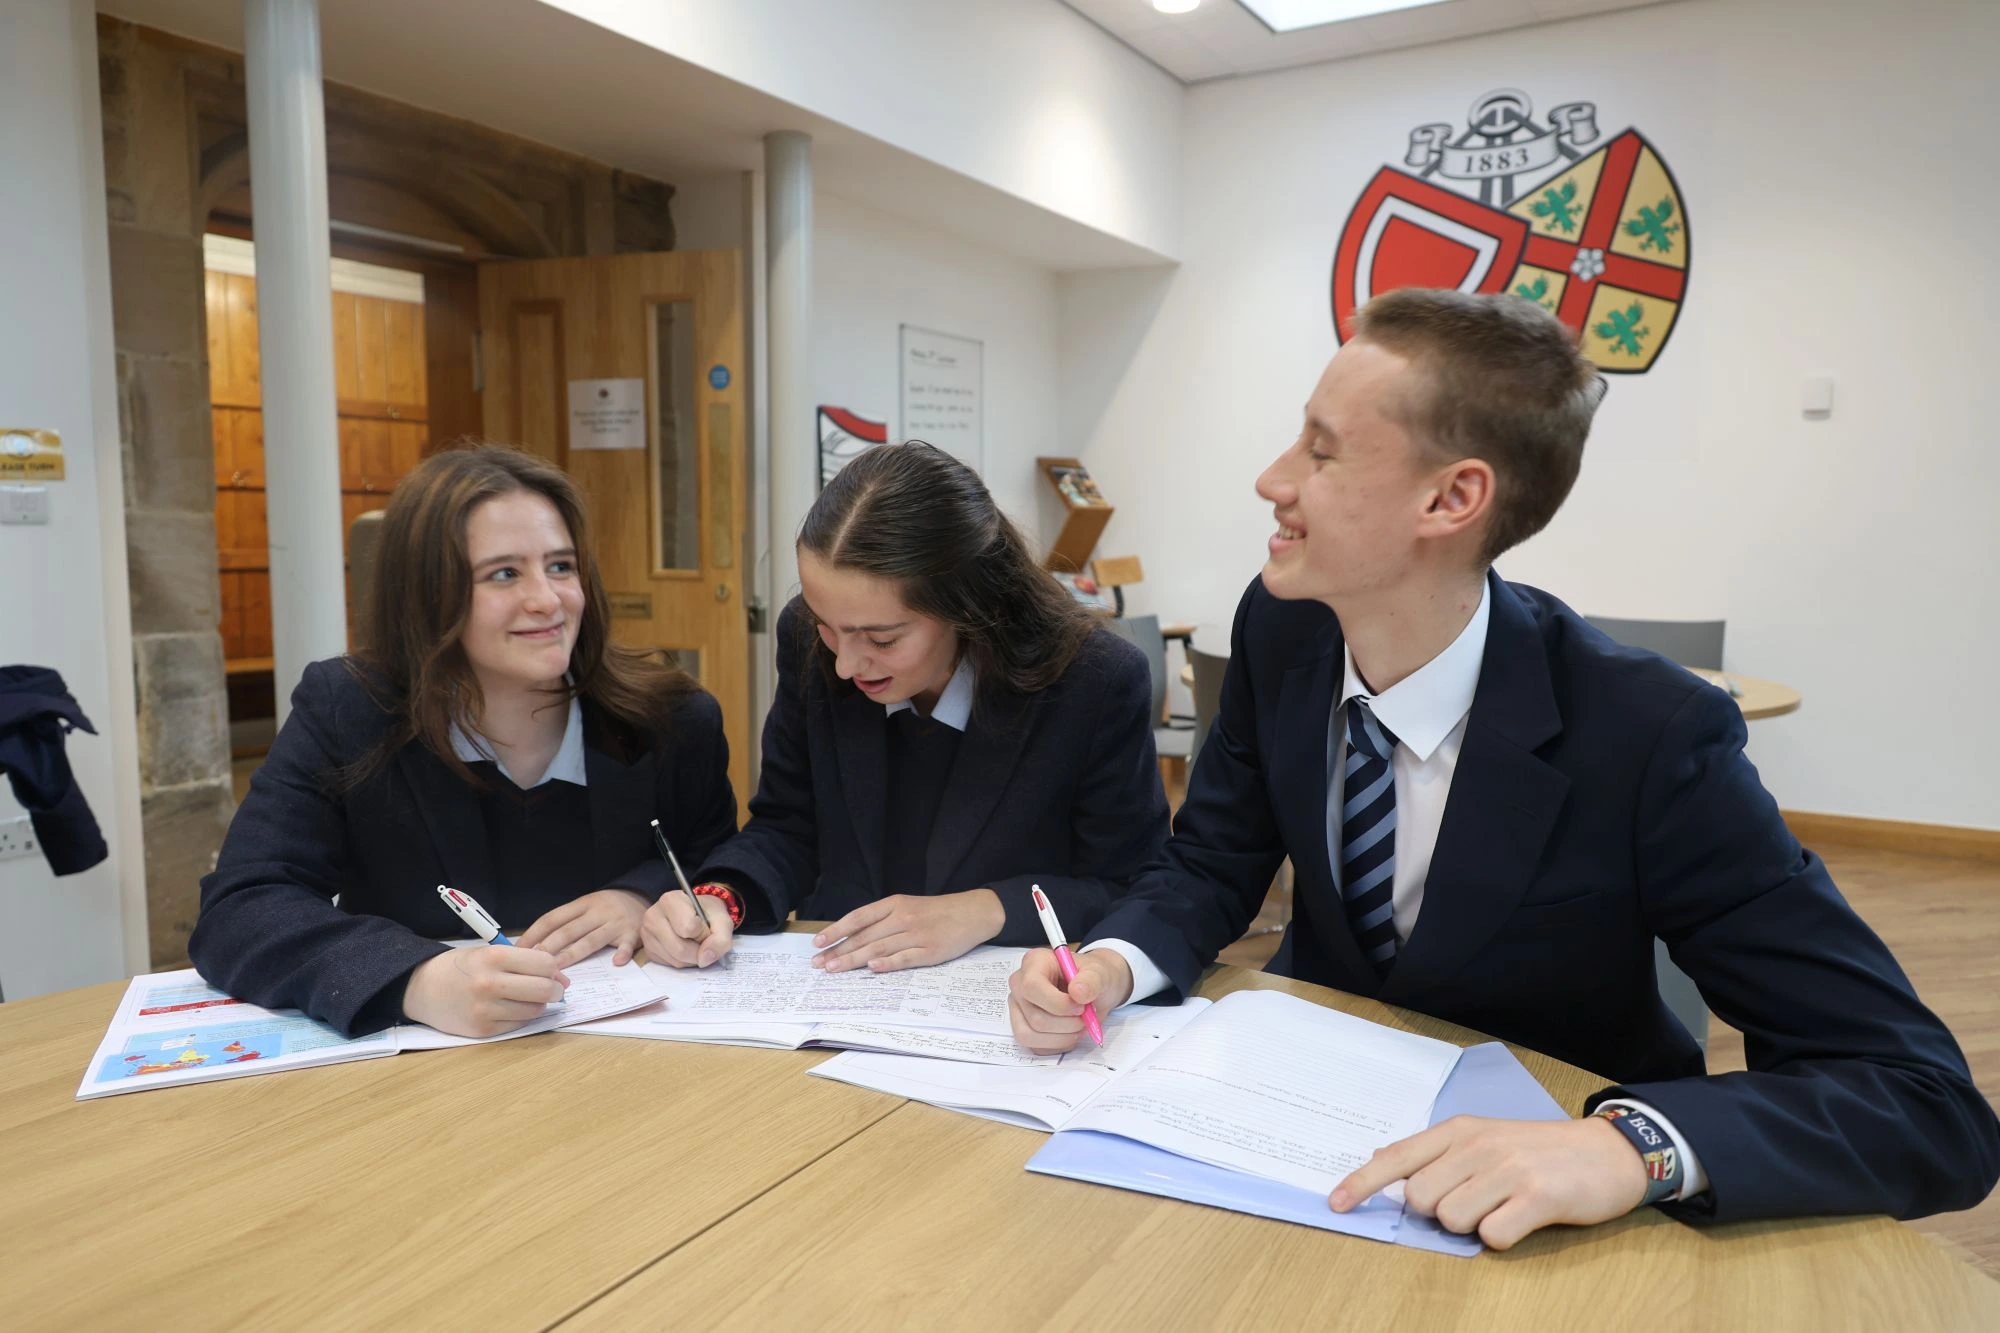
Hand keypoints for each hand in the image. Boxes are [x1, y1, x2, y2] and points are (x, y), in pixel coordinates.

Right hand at [401, 945, 569, 1037]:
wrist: (422, 988)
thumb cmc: (460, 967)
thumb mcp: (488, 952)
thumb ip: (523, 961)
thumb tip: (560, 977)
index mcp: (493, 957)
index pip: (544, 963)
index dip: (553, 968)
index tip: (551, 971)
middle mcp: (490, 984)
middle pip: (544, 989)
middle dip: (555, 989)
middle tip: (553, 988)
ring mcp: (486, 1010)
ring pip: (535, 1010)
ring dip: (538, 1004)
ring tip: (527, 997)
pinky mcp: (483, 1030)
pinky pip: (518, 1024)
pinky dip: (521, 1016)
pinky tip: (511, 1008)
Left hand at [517, 888, 650, 966]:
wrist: (640, 897)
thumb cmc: (606, 908)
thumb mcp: (585, 907)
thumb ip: (566, 923)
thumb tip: (535, 946)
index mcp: (581, 905)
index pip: (552, 918)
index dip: (534, 933)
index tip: (519, 949)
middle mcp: (597, 912)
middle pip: (569, 930)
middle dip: (548, 947)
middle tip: (531, 963)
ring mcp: (615, 922)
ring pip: (592, 939)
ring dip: (574, 953)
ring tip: (558, 967)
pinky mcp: (633, 932)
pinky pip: (627, 944)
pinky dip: (622, 952)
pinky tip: (616, 962)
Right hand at [640, 891, 734, 968]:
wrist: (697, 914)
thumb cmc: (708, 913)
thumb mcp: (722, 920)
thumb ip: (720, 938)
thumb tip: (705, 959)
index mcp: (670, 901)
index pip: (689, 928)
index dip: (703, 933)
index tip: (705, 925)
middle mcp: (653, 916)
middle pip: (680, 949)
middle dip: (699, 951)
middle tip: (703, 940)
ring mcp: (647, 934)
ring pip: (676, 960)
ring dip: (692, 958)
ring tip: (695, 943)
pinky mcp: (648, 950)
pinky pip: (670, 965)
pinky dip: (684, 962)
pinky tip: (685, 948)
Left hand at [811, 890, 1005, 972]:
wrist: (973, 912)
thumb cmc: (937, 912)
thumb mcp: (907, 906)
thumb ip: (883, 920)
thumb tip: (853, 936)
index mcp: (895, 905)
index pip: (859, 918)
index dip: (837, 930)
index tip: (818, 942)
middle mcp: (902, 918)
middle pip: (865, 936)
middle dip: (838, 950)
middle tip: (819, 964)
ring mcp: (916, 935)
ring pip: (879, 948)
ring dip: (854, 960)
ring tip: (834, 969)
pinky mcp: (930, 951)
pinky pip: (905, 958)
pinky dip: (887, 963)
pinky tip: (872, 968)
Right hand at [1007, 946, 1132, 1053]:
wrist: (1093, 990)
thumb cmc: (1092, 977)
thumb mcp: (1100, 973)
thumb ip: (1092, 980)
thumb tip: (1078, 992)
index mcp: (1034, 962)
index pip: (1032, 987)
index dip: (1058, 1004)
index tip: (1081, 1007)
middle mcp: (1020, 985)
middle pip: (1035, 1017)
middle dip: (1067, 1024)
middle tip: (1086, 1017)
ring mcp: (1018, 1008)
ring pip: (1030, 1035)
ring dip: (1062, 1037)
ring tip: (1079, 1026)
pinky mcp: (1022, 1027)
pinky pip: (1034, 1047)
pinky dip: (1058, 1045)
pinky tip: (1070, 1033)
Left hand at [1329, 1114, 1649, 1249]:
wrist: (1607, 1152)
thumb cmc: (1538, 1150)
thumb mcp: (1483, 1138)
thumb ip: (1437, 1154)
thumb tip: (1385, 1165)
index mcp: (1458, 1131)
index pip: (1397, 1157)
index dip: (1362, 1183)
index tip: (1336, 1204)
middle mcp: (1477, 1146)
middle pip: (1421, 1198)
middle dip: (1438, 1212)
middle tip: (1474, 1202)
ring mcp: (1507, 1170)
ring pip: (1452, 1219)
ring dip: (1471, 1226)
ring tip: (1502, 1208)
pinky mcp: (1537, 1197)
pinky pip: (1492, 1236)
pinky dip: (1501, 1238)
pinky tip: (1521, 1220)